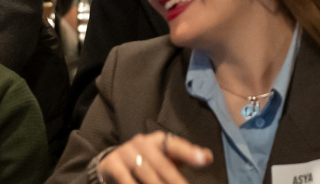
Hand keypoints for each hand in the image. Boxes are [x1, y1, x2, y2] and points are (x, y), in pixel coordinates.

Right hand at [97, 131, 213, 183]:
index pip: (175, 145)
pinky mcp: (113, 163)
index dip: (190, 152)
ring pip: (144, 171)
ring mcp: (126, 152)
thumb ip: (185, 156)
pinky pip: (125, 178)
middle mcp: (142, 142)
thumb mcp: (165, 157)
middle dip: (174, 179)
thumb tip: (208, 156)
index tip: (205, 160)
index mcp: (158, 140)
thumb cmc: (146, 162)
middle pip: (161, 163)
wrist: (112, 164)